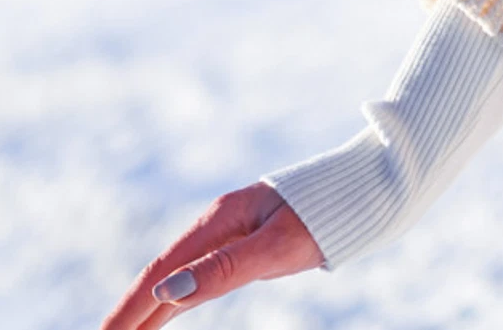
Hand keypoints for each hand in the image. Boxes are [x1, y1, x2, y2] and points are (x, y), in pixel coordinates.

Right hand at [99, 183, 324, 329]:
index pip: (161, 272)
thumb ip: (224, 269)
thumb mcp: (276, 247)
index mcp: (218, 220)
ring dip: (150, 309)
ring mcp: (231, 232)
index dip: (130, 308)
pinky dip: (178, 298)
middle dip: (130, 313)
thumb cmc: (328, 217)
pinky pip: (201, 274)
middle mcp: (218, 224)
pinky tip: (165, 314)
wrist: (372, 187)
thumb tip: (167, 290)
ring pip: (179, 276)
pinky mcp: (246, 242)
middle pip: (162, 274)